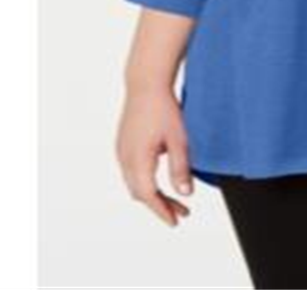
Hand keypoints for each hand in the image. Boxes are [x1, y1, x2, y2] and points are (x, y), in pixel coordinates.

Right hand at [116, 88, 193, 226]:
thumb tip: (185, 194)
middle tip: (181, 214)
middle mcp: (124, 157)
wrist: (146, 85)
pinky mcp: (122, 145)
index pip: (148, 194)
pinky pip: (131, 173)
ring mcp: (121, 151)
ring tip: (175, 202)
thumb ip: (181, 168)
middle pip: (140, 193)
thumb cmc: (164, 109)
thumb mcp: (180, 140)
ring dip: (153, 196)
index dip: (162, 210)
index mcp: (138, 157)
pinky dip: (145, 184)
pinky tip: (160, 184)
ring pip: (134, 184)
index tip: (175, 221)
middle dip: (160, 206)